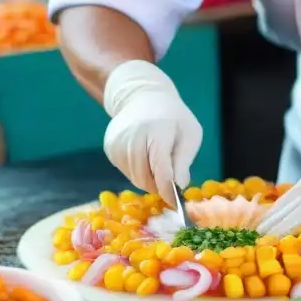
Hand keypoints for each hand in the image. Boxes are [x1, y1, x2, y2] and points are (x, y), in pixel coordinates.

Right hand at [102, 60, 202, 203]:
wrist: (143, 96)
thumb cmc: (173, 117)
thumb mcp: (190, 134)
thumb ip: (184, 160)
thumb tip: (179, 187)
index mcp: (157, 131)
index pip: (161, 169)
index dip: (168, 190)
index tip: (176, 204)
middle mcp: (133, 136)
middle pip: (145, 177)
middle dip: (159, 185)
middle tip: (171, 180)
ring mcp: (118, 142)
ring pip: (134, 178)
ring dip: (149, 179)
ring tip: (159, 162)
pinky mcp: (110, 147)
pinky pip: (126, 171)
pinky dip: (138, 171)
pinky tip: (145, 155)